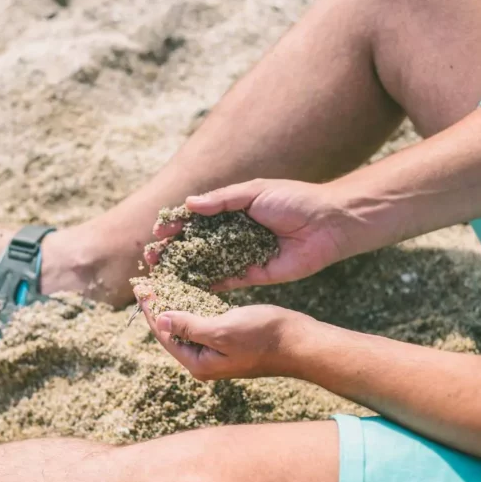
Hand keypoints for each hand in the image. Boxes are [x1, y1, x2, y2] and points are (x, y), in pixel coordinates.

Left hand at [134, 293, 314, 379]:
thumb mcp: (222, 329)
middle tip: (146, 282)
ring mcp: (218, 351)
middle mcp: (205, 361)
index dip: (151, 310)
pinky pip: (204, 322)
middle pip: (173, 331)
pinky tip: (188, 291)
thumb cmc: (264, 337)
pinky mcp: (230, 340)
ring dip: (175, 305)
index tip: (139, 286)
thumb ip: (190, 326)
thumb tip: (162, 319)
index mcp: (199, 363)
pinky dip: (193, 306)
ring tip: (162, 283)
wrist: (300, 343)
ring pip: (188, 325)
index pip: (165, 335)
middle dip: (159, 307)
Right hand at [149, 178, 358, 289]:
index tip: (158, 232)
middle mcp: (235, 233)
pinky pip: (227, 280)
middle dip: (174, 250)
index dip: (177, 225)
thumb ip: (221, 200)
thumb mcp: (254, 192)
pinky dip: (208, 284)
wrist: (328, 223)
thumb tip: (188, 205)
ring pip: (208, 263)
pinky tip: (188, 288)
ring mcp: (243, 254)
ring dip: (185, 268)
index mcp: (234, 210)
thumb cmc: (294, 200)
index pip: (197, 219)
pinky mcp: (255, 274)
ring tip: (163, 274)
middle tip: (152, 259)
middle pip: (197, 243)